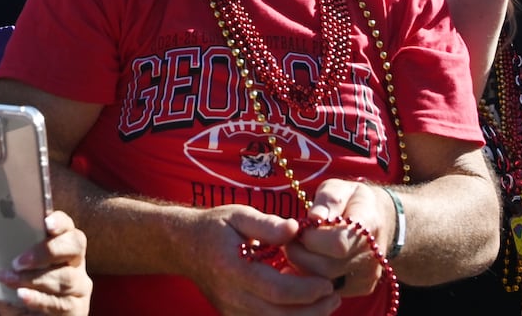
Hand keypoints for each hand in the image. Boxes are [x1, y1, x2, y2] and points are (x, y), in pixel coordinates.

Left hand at [0, 210, 91, 314]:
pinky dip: (38, 299)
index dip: (59, 221)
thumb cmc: (19, 291)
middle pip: (75, 246)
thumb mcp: (0, 272)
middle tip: (18, 260)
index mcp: (59, 244)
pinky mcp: (75, 310)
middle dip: (46, 251)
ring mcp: (78, 287)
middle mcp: (74, 262)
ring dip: (34, 278)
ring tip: (8, 278)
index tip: (45, 222)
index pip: (66, 225)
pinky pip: (59, 303)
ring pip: (65, 277)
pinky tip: (20, 296)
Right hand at [184, 206, 337, 315]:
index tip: (328, 282)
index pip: (277, 291)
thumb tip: (296, 230)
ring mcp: (231, 311)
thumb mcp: (239, 215)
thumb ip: (267, 224)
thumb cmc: (216, 227)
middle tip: (335, 296)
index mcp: (234, 269)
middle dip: (313, 310)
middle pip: (280, 315)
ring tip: (326, 304)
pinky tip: (303, 307)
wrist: (185, 247)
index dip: (307, 291)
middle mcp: (232, 296)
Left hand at [283, 179, 393, 298]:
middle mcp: (373, 254)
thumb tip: (314, 217)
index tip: (300, 227)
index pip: (338, 243)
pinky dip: (312, 279)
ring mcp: (368, 275)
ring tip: (299, 249)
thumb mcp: (339, 188)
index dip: (312, 238)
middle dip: (300, 254)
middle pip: (327, 267)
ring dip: (303, 267)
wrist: (379, 220)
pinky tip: (308, 262)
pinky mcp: (361, 288)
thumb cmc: (352, 201)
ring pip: (324, 283)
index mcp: (369, 224)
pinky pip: (329, 291)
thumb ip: (328, 199)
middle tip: (290, 240)